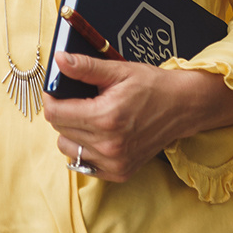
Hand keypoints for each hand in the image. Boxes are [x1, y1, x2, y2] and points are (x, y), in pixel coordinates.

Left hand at [42, 52, 232, 181]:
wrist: (182, 107)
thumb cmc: (152, 86)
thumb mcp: (118, 70)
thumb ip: (85, 67)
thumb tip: (59, 60)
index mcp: (105, 117)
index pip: (55, 114)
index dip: (50, 98)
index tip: (55, 90)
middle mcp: (108, 145)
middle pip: (60, 131)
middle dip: (62, 112)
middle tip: (77, 99)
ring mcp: (114, 162)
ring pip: (68, 149)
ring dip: (71, 133)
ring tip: (89, 117)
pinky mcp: (120, 172)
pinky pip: (85, 165)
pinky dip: (85, 150)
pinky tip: (99, 134)